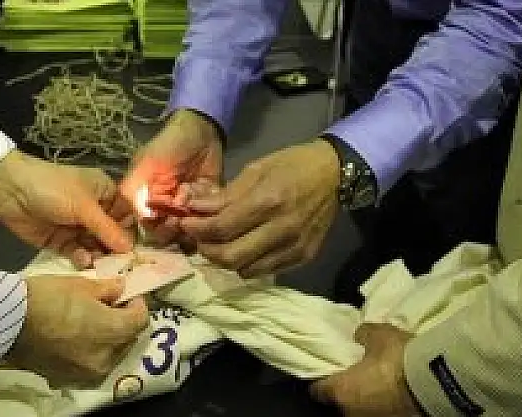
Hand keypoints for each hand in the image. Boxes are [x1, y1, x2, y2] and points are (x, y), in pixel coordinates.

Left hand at [0, 150, 134, 266]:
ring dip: (98, 255)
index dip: (131, 231)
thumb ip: (107, 229)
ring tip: (100, 264)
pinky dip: (81, 257)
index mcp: (104, 193)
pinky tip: (82, 260)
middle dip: (115, 248)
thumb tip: (130, 248)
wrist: (10, 191)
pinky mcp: (60, 241)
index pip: (126, 214)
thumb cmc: (53, 189)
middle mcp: (93, 211)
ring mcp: (76, 227)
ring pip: (96, 246)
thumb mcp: (84, 206)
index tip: (139, 250)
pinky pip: (77, 253)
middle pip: (112, 234)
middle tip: (122, 265)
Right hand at [4, 275, 148, 383]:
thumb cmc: (47, 298)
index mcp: (113, 332)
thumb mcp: (81, 285)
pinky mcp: (66, 379)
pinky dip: (88, 353)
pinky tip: (75, 340)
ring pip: (109, 355)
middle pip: (126, 340)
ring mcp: (86, 373)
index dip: (137, 305)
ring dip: (107, 340)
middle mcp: (105, 358)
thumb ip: (107, 289)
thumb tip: (120, 289)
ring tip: (91, 324)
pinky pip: (88, 366)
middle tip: (110, 307)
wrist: (6, 322)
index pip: (140, 320)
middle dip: (122, 323)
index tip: (127, 295)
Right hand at [122, 109, 222, 244]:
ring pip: (191, 228)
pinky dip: (209, 210)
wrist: (202, 129)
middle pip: (170, 231)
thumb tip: (128, 217)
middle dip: (175, 227)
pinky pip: (211, 216)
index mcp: (150, 200)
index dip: (156, 227)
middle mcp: (169, 207)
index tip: (163, 220)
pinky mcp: (210, 201)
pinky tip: (206, 198)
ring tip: (192, 203)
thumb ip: (131, 190)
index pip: (148, 226)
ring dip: (192, 220)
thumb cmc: (168, 145)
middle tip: (181, 215)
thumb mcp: (146, 164)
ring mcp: (190, 206)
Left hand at [179, 139, 339, 276]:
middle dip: (207, 251)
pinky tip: (244, 249)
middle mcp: (282, 229)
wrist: (335, 174)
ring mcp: (295, 247)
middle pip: (231, 256)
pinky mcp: (303, 257)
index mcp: (268, 201)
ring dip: (226, 260)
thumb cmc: (292, 165)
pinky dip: (248, 264)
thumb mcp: (256, 169)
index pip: (222, 228)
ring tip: (220, 244)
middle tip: (199, 239)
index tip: (186, 223)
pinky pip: (265, 271)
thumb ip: (226, 194)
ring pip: (246, 270)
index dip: (197, 229)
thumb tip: (196, 209)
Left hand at [310, 323, 417, 416]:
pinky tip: (396, 394)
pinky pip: (384, 413)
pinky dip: (386, 406)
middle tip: (358, 376)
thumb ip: (363, 335)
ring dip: (368, 400)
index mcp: (340, 392)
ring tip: (380, 385)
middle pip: (341, 403)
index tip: (328, 372)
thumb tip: (358, 335)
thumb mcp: (378, 335)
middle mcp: (351, 413)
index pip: (318, 391)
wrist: (435, 384)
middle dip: (348, 392)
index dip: (322, 380)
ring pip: (363, 411)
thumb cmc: (397, 358)